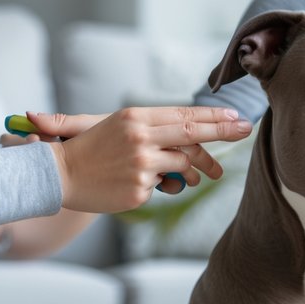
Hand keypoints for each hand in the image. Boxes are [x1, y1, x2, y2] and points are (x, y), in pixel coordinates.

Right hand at [26, 105, 251, 213]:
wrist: (57, 174)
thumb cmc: (88, 148)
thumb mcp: (117, 125)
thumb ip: (154, 126)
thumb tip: (192, 130)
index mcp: (135, 117)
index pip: (184, 114)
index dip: (213, 116)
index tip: (236, 115)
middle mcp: (141, 137)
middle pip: (192, 133)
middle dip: (224, 131)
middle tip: (246, 128)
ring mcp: (141, 164)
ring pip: (184, 165)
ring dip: (193, 172)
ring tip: (195, 177)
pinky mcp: (139, 189)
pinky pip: (164, 187)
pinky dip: (161, 186)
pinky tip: (139, 183)